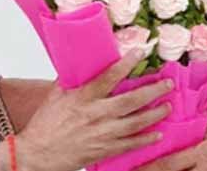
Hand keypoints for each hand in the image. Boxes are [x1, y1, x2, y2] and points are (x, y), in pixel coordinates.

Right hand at [16, 50, 172, 170]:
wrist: (37, 154)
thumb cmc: (44, 125)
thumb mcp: (55, 96)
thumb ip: (71, 79)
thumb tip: (80, 62)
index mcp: (84, 98)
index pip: (109, 77)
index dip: (126, 64)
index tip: (140, 52)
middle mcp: (97, 115)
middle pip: (131, 101)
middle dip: (153, 91)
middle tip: (168, 84)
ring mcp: (103, 134)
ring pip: (136, 122)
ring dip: (155, 114)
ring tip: (167, 106)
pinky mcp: (104, 150)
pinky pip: (130, 144)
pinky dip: (145, 139)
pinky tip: (156, 134)